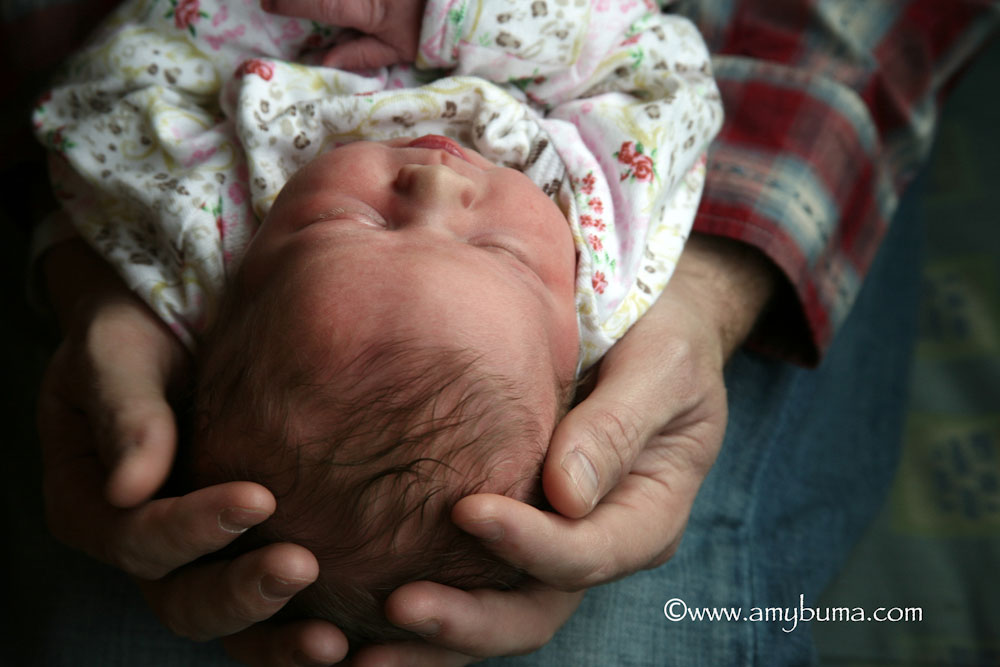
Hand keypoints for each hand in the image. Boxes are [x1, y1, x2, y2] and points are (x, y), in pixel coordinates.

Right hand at [38, 240, 347, 665]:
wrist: (186, 313)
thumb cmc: (140, 328)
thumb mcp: (116, 352)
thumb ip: (123, 411)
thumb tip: (131, 487)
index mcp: (96, 502)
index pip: (137, 537)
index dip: (192, 528)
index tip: (260, 498)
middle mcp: (146, 542)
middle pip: (181, 599)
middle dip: (240, 592)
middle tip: (301, 567)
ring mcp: (199, 553)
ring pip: (227, 619)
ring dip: (276, 633)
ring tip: (331, 642)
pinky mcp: (248, 546)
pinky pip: (270, 607)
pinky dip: (300, 629)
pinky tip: (351, 637)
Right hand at [264, 0, 426, 69]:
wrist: (462, 0)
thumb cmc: (430, 24)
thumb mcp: (400, 47)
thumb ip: (360, 54)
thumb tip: (324, 61)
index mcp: (365, 6)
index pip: (319, 4)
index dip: (289, 4)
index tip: (267, 5)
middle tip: (271, 0)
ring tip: (289, 4)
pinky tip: (317, 4)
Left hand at [360, 234, 775, 663]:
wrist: (650, 329)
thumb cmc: (662, 341)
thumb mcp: (659, 369)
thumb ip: (617, 427)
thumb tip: (566, 496)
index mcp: (643, 518)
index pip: (585, 554)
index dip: (527, 544)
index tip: (465, 510)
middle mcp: (594, 544)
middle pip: (533, 610)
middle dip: (467, 620)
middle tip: (397, 606)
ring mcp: (549, 540)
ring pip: (494, 610)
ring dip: (433, 635)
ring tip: (358, 649)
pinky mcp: (509, 522)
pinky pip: (467, 575)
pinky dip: (425, 597)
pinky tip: (359, 604)